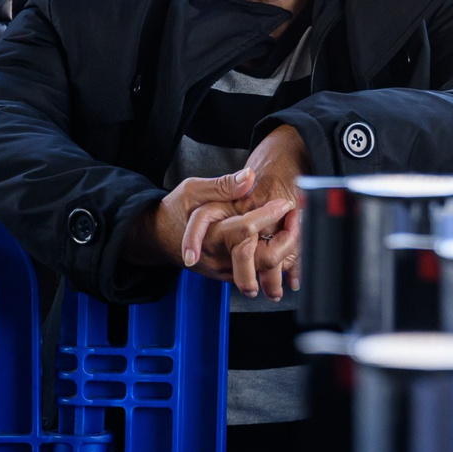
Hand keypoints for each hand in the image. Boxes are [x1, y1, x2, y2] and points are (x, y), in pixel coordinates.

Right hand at [186, 128, 308, 298]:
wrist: (157, 237)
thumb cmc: (175, 210)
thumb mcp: (193, 190)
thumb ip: (222, 185)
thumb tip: (248, 177)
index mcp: (209, 235)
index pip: (245, 229)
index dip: (268, 214)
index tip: (285, 203)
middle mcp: (217, 257)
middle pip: (259, 259)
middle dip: (284, 242)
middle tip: (295, 221)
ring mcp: (222, 270)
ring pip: (260, 272)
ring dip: (283, 254)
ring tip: (294, 231)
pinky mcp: (226, 275)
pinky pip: (255, 274)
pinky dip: (273, 261)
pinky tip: (283, 242)